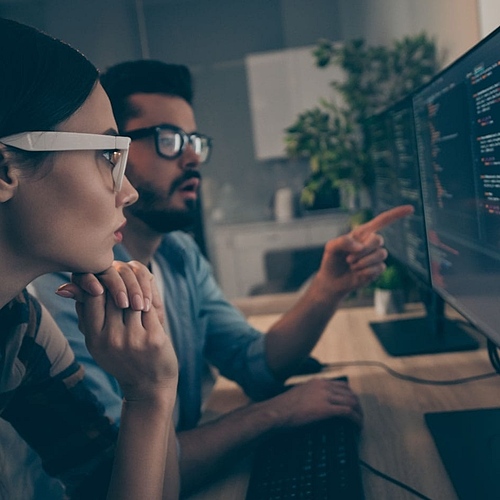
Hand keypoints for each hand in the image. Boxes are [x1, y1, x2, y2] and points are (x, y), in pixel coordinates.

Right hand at [56, 261, 176, 400]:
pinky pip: (149, 307)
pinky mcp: (154, 337)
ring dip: (135, 291)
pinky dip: (149, 300)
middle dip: (119, 284)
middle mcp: (111, 339)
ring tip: (136, 288)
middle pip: (113, 295)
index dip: (101, 283)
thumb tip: (66, 287)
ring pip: (132, 298)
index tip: (108, 279)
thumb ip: (86, 315)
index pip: (93, 296)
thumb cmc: (122, 359)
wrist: (149, 387)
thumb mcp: (98, 342)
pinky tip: (148, 299)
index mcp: (94, 339)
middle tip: (124, 277)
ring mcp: (133, 338)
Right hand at [265, 378, 362, 427]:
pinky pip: (347, 412)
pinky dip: (355, 419)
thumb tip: (317, 402)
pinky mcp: (325, 409)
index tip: (353, 405)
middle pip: (349, 393)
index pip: (342, 385)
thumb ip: (311, 394)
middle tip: (359, 415)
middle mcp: (323, 386)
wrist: (277, 412)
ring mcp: (325, 396)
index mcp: (317, 382)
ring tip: (360, 423)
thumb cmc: (283, 406)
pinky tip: (357, 426)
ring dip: (359, 413)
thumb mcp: (299, 393)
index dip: (351, 396)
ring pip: (351, 402)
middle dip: (358, 405)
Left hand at [316, 205, 413, 297]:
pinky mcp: (378, 269)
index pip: (382, 221)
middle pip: (378, 239)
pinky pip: (379, 268)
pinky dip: (365, 271)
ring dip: (363, 262)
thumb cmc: (331, 260)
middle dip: (363, 250)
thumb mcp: (331, 247)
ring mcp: (376, 256)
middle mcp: (371, 243)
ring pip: (381, 254)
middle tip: (348, 259)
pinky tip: (357, 273)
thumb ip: (343, 241)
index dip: (396, 214)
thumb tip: (360, 246)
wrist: (332, 281)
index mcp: (362, 233)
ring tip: (351, 265)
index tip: (411, 209)